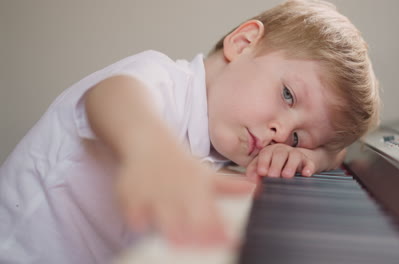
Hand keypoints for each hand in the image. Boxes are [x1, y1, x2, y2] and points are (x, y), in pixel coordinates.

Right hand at [115, 154, 253, 246]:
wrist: (149, 142)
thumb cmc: (181, 165)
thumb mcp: (207, 175)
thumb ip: (230, 186)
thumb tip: (258, 189)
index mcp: (198, 188)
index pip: (212, 216)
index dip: (221, 232)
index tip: (231, 243)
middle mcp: (178, 191)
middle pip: (189, 223)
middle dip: (198, 238)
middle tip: (208, 249)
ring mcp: (154, 193)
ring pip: (163, 221)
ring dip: (173, 233)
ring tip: (180, 243)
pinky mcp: (131, 195)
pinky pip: (135, 215)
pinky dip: (140, 222)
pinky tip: (145, 227)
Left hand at [245, 144, 345, 179]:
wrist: (298, 162)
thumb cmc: (276, 166)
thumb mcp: (263, 167)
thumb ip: (254, 172)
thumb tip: (252, 178)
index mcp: (270, 151)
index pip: (265, 153)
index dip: (263, 162)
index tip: (261, 172)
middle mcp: (283, 151)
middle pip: (279, 154)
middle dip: (275, 165)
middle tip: (272, 176)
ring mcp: (296, 155)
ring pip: (294, 156)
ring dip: (290, 166)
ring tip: (286, 176)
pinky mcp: (308, 162)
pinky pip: (309, 163)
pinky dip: (308, 168)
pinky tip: (306, 174)